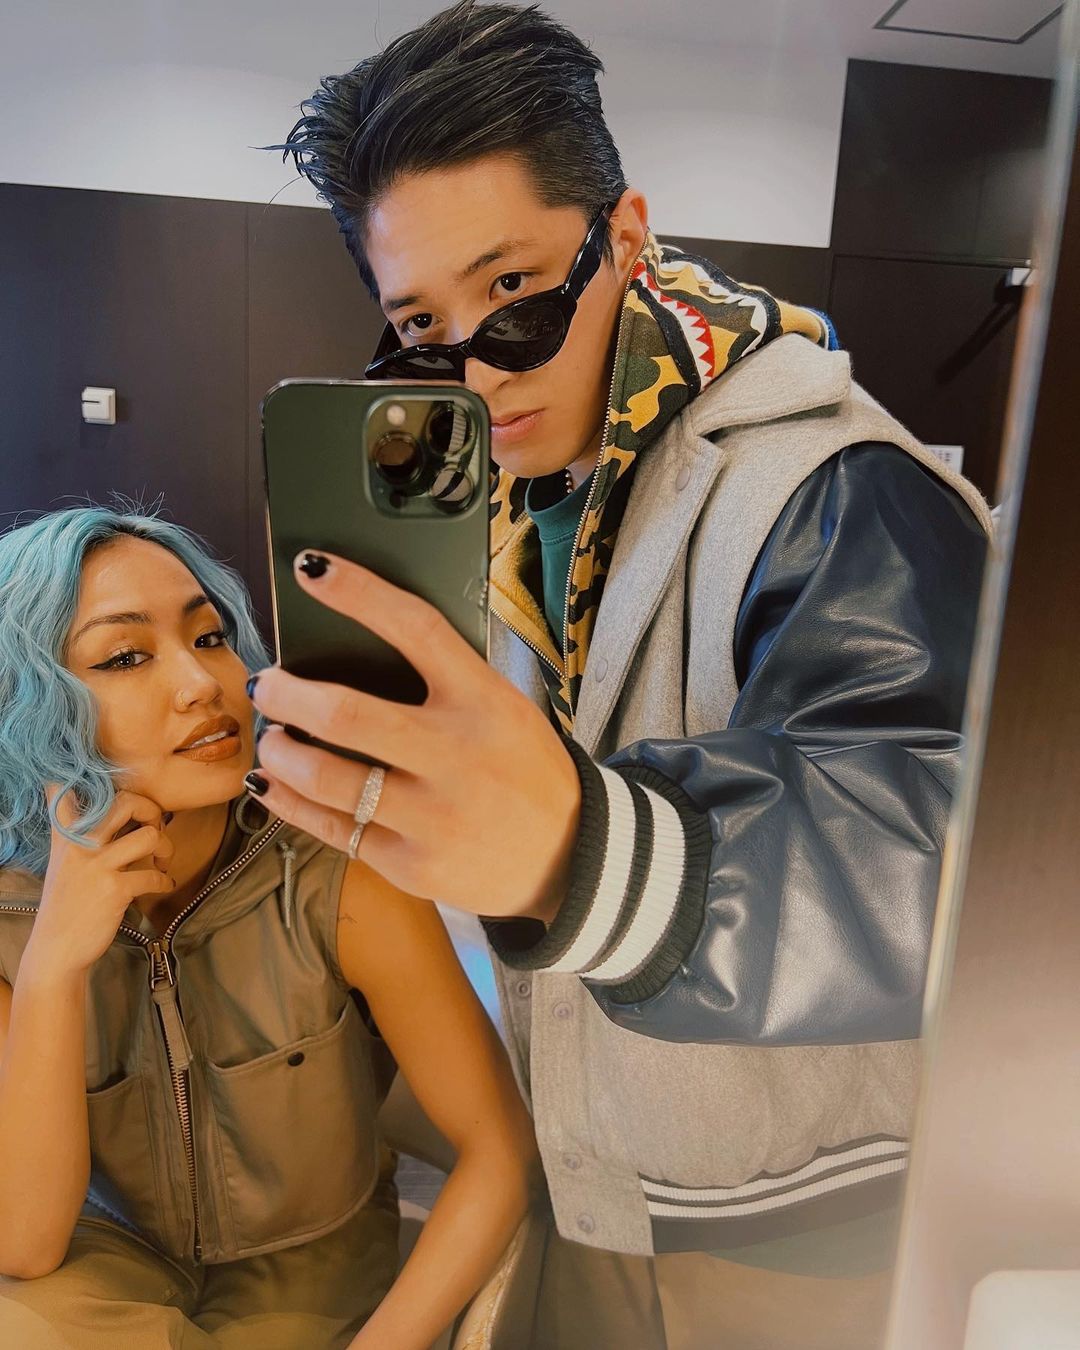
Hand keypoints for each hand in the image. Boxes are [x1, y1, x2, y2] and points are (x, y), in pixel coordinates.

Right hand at [26, 788, 174, 979]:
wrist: (57, 949)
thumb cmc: (67, 904)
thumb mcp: (63, 863)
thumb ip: (78, 836)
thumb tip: (106, 812)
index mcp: (66, 835)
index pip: (69, 792)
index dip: (95, 782)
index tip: (117, 789)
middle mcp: (80, 845)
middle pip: (126, 801)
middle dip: (152, 810)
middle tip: (155, 827)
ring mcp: (98, 866)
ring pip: (150, 835)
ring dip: (167, 847)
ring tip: (163, 860)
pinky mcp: (115, 889)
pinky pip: (154, 875)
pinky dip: (166, 880)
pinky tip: (163, 885)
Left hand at [248, 552, 579, 920]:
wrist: (567, 855)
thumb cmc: (524, 769)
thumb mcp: (503, 708)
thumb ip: (445, 681)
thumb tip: (352, 647)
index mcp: (484, 701)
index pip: (417, 630)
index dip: (358, 593)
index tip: (310, 569)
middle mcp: (456, 755)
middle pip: (347, 715)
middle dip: (288, 694)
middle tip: (267, 684)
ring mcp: (432, 815)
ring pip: (325, 778)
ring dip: (279, 752)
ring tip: (271, 738)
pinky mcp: (410, 863)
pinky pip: (331, 828)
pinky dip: (287, 801)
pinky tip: (270, 783)